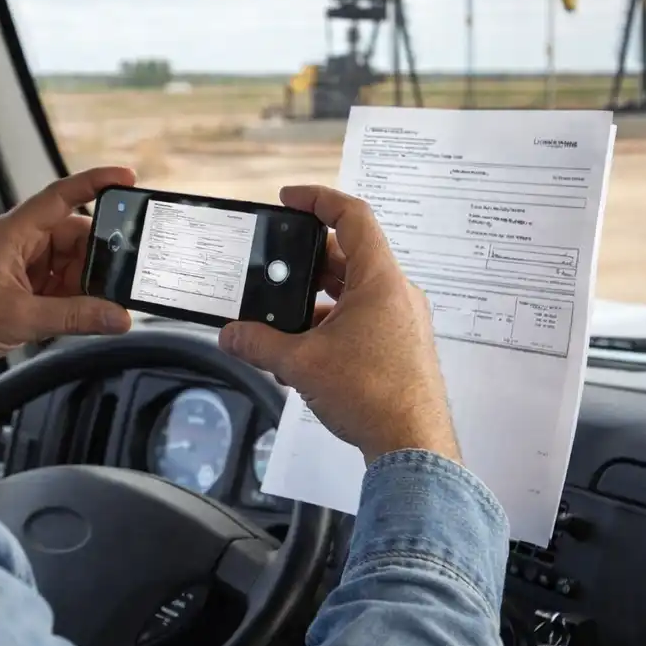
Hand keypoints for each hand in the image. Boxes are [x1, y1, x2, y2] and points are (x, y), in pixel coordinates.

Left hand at [0, 166, 135, 393]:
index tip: (128, 178)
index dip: (96, 183)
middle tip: (122, 280)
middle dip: (99, 258)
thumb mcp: (20, 319)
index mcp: (14, 233)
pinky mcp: (22, 286)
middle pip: (75, 236)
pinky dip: (73, 298)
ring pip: (70, 263)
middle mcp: (20, 242)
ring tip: (98, 308)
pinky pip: (59, 283)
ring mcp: (21, 264)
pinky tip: (80, 316)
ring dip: (85, 284)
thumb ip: (74, 317)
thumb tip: (118, 316)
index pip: (62, 196)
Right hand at [217, 185, 459, 463]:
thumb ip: (260, 343)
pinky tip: (305, 352)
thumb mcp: (302, 363)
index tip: (289, 198)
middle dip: (307, 261)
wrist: (413, 447)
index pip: (353, 216)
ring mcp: (402, 322)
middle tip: (275, 267)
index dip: (319, 199)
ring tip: (283, 319)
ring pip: (354, 292)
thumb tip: (232, 335)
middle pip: (349, 256)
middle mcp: (397, 294)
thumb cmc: (373, 396)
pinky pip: (363, 319)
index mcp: (380, 280)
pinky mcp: (401, 348)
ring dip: (318, 298)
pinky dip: (333, 323)